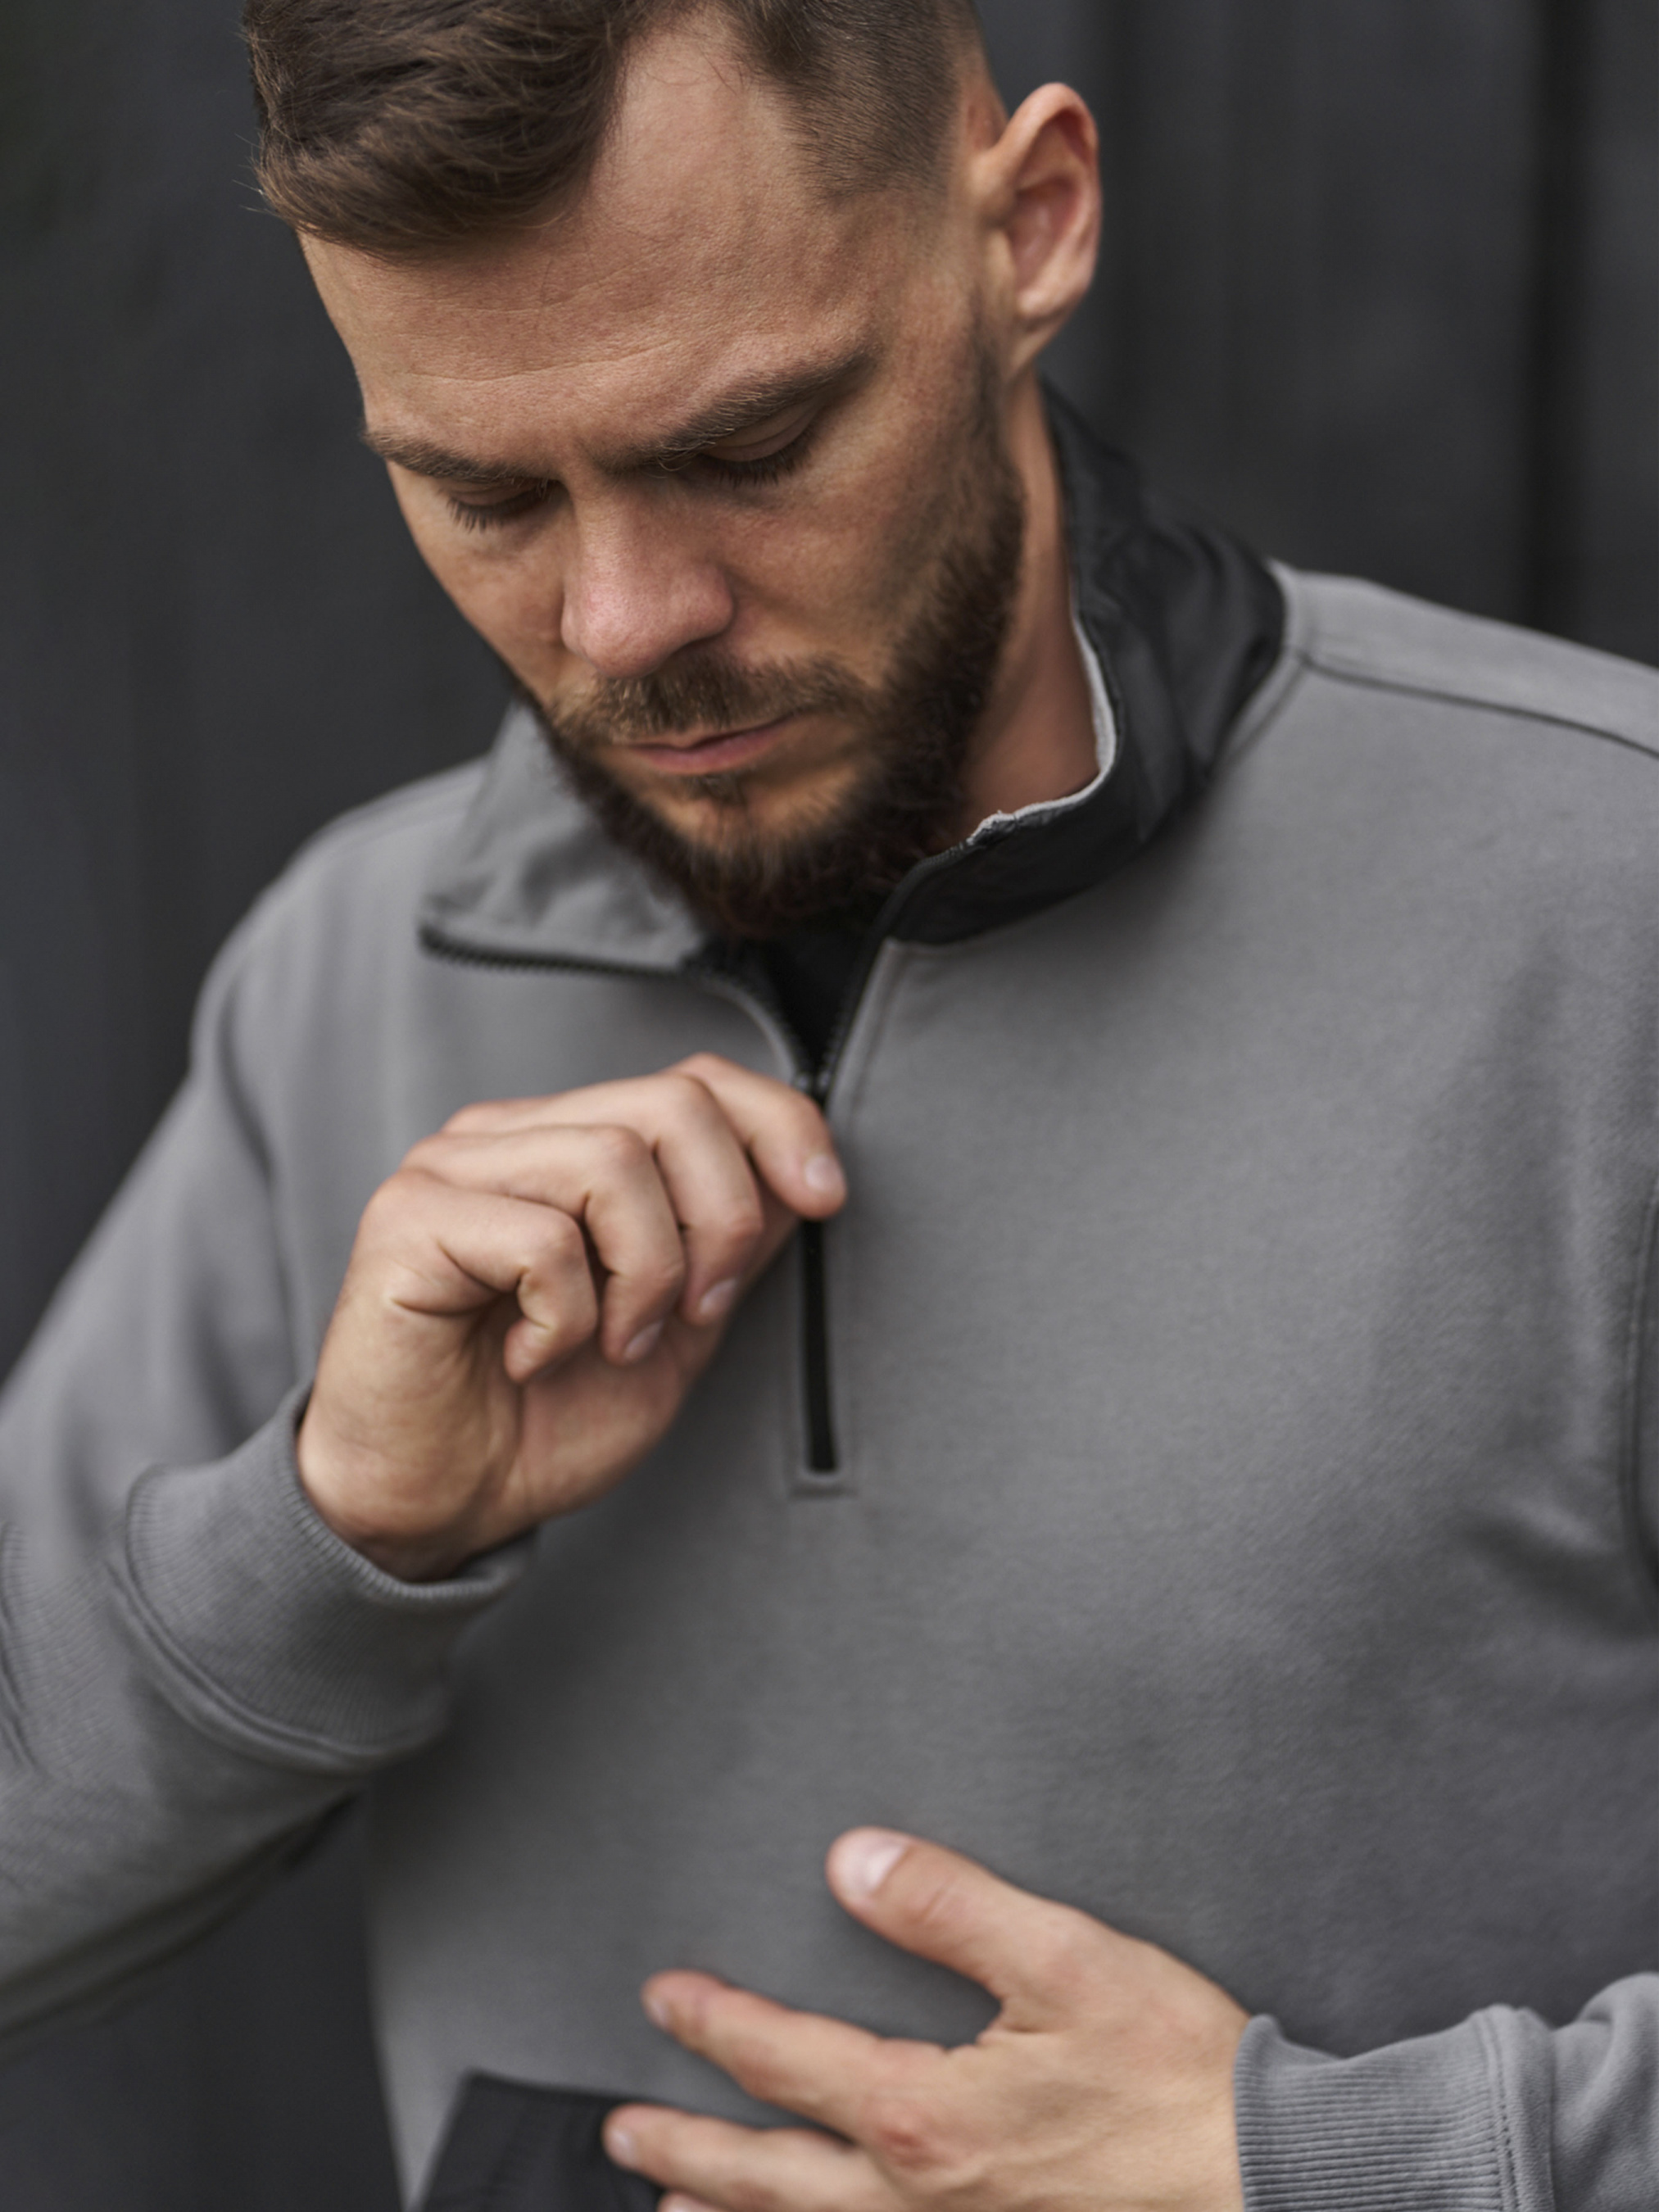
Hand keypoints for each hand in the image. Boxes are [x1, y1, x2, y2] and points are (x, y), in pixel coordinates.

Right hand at [296, 1054, 843, 1579]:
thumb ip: (726, 1249)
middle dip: (720, 1218)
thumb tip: (802, 1178)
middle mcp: (507, 1136)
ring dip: (645, 1276)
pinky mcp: (407, 1220)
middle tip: (694, 1315)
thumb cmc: (539, 1420)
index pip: (695, 1080)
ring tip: (610, 1343)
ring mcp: (449, 1168)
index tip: (826, 1200)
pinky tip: (530, 1358)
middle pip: (671, 1104)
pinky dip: (566, 1317)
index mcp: (568, 1144)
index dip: (778, 1125)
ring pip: (613, 1160)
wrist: (439, 1506)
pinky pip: (542, 1237)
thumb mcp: (674, 1329)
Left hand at [605, 1831, 1246, 2211]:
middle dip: (687, 2148)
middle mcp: (921, 2201)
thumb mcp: (1064, 1959)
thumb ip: (947, 1904)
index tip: (664, 1996)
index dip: (715, 2024)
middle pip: (769, 2178)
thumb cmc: (1177, 2075)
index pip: (786, 2062)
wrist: (1267, 2182)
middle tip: (622, 2128)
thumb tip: (851, 1863)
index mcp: (925, 2117)